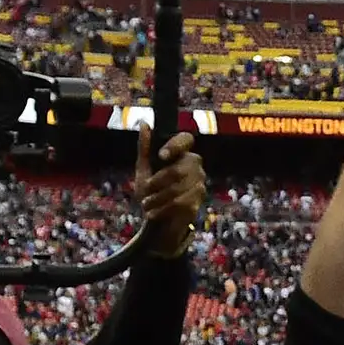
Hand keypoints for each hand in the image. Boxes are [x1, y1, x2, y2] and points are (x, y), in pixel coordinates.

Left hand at [135, 125, 207, 254]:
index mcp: (181, 153)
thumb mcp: (143, 169)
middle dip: (157, 182)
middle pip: (179, 168)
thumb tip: (144, 123)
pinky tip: (154, 213)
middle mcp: (194, 164)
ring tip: (147, 205)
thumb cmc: (150, 192)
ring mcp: (199, 182)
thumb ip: (145, 148)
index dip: (175, 145)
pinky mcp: (199, 200)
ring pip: (179, 187)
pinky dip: (163, 209)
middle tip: (144, 192)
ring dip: (158, 198)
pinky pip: (181, 202)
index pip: (186, 139)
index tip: (161, 156)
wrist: (158, 221)